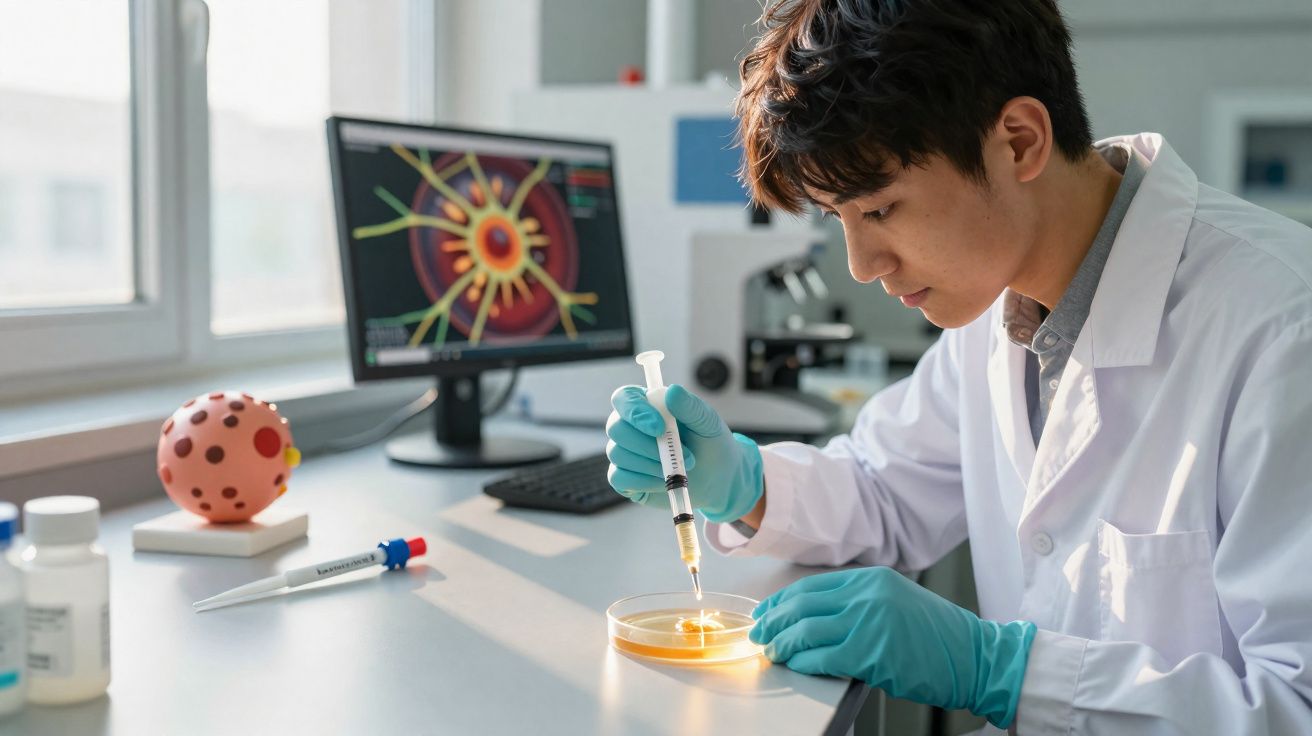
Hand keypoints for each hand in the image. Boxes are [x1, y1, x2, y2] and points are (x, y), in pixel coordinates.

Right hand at [605, 383, 763, 522]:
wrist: (718, 479)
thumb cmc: (711, 444)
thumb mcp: (707, 422)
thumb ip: (690, 406)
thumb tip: (671, 391)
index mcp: (647, 405)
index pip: (623, 398)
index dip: (635, 411)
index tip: (660, 427)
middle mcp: (630, 426)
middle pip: (616, 428)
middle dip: (648, 445)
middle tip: (684, 455)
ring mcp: (625, 453)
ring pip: (618, 454)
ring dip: (652, 464)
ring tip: (679, 469)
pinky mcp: (625, 479)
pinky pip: (620, 479)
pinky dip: (644, 481)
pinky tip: (664, 481)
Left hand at [750, 566, 1035, 728]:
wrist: (976, 656)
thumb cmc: (938, 636)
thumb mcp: (896, 601)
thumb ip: (858, 602)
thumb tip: (814, 616)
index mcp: (871, 579)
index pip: (810, 587)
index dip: (782, 603)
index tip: (766, 614)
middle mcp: (867, 595)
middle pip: (802, 605)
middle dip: (774, 621)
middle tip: (759, 634)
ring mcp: (869, 622)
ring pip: (807, 630)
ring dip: (782, 643)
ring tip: (772, 652)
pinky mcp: (872, 652)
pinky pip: (822, 656)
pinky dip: (803, 662)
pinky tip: (795, 665)